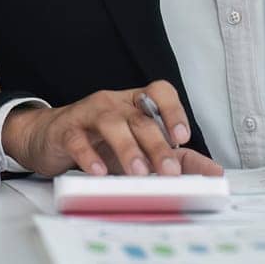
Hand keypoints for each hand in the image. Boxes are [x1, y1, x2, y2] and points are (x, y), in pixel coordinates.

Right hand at [2, 80, 223, 177]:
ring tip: (138, 173)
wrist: (49, 137)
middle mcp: (114, 103)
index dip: (173, 110)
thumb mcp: (140, 149)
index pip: (159, 91)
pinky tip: (98, 172)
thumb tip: (215, 173)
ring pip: (111, 123)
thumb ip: (179, 159)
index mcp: (134, 103)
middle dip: (157, 144)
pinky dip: (89, 156)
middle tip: (169, 172)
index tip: (183, 136)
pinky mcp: (66, 130)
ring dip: (127, 149)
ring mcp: (89, 114)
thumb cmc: (100, 142)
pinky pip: (78, 139)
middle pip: (139, 116)